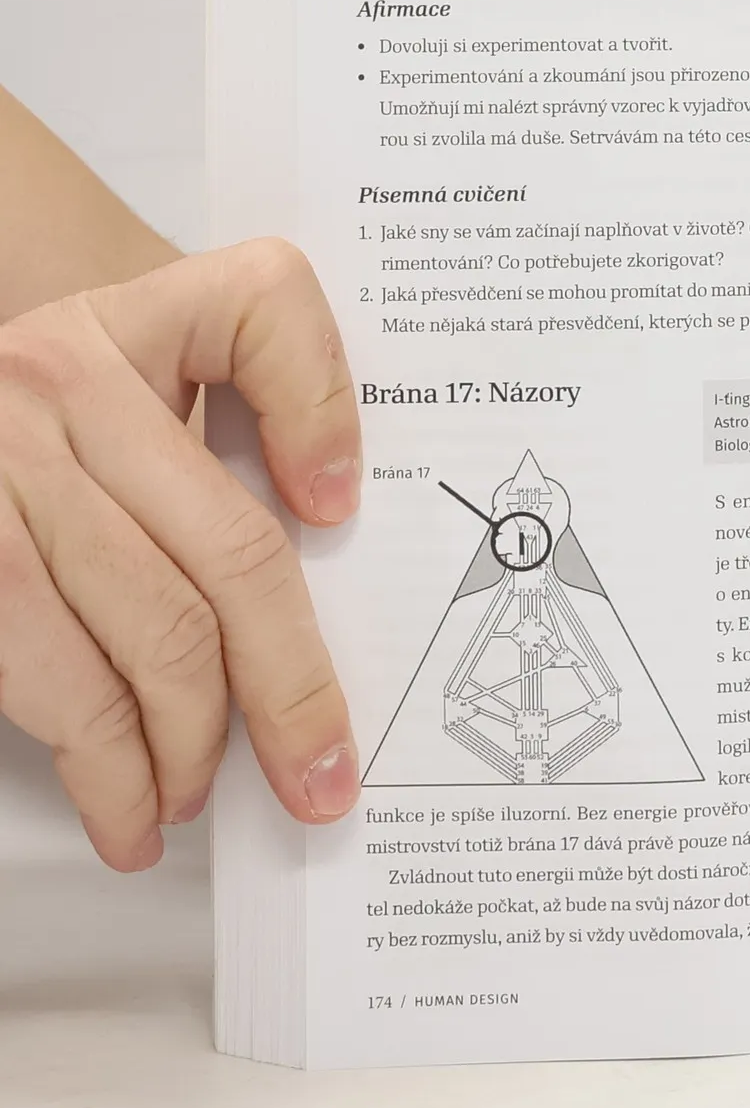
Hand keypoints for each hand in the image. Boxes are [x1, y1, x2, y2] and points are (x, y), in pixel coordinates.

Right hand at [0, 239, 359, 869]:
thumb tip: (331, 516)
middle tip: (320, 774)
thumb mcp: (156, 367)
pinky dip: (100, 758)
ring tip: (199, 795)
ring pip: (142, 630)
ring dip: (187, 743)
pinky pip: (48, 673)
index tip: (343, 509)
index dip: (321, 410)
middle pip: (228, 547)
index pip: (261, 311)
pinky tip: (126, 797)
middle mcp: (55, 381)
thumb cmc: (74, 414)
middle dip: (288, 686)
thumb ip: (254, 407)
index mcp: (137, 321)